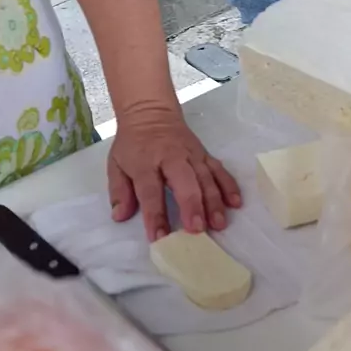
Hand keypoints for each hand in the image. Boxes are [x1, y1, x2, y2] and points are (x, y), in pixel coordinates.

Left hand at [107, 107, 241, 241]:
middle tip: (197, 229)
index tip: (158, 237)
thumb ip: (119, 191)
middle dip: (192, 205)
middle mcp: (171, 158)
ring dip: (214, 202)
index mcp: (145, 162)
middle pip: (185, 182)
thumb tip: (120, 216)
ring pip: (206, 178)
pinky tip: (235, 203)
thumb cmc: (133, 144)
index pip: (150, 190)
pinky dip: (229, 185)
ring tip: (218, 224)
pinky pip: (219, 170)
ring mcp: (191, 155)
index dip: (154, 214)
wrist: (151, 112)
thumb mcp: (115, 164)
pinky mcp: (205, 154)